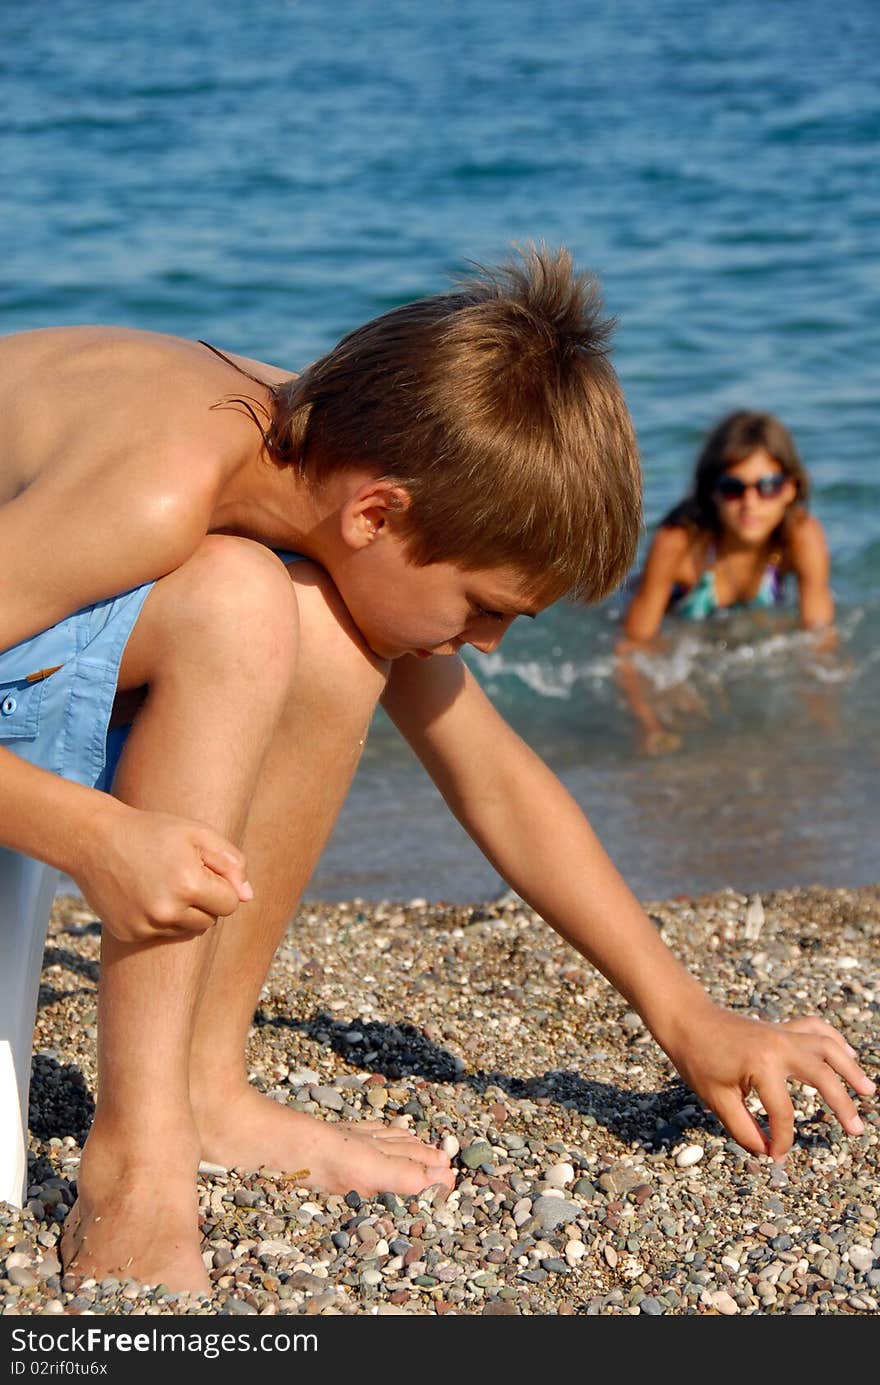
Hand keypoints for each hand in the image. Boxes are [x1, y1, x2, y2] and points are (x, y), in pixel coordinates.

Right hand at [77, 801, 252, 943]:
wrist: (94, 839)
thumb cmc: (152, 831)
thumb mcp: (197, 833)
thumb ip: (231, 862)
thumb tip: (248, 897)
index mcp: (189, 884)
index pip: (230, 904)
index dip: (221, 885)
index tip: (201, 867)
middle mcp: (167, 911)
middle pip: (211, 920)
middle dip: (204, 900)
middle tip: (179, 872)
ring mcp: (146, 925)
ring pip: (188, 930)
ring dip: (184, 911)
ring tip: (162, 882)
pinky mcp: (130, 934)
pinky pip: (162, 934)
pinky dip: (160, 918)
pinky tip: (144, 894)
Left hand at [667, 1006, 875, 1160]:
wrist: (686, 1019)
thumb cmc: (697, 1059)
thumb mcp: (716, 1100)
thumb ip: (744, 1129)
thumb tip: (768, 1152)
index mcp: (762, 1066)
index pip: (782, 1112)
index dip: (781, 1139)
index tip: (776, 1156)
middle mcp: (780, 1046)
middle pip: (822, 1076)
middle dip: (841, 1105)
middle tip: (856, 1131)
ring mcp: (783, 1033)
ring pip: (827, 1047)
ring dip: (849, 1068)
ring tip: (868, 1090)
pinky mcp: (781, 1027)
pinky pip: (815, 1028)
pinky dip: (833, 1039)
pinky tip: (847, 1054)